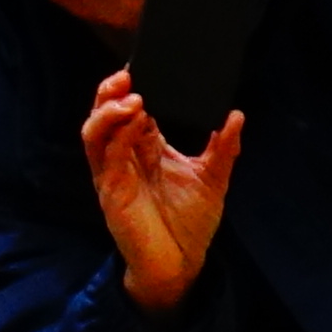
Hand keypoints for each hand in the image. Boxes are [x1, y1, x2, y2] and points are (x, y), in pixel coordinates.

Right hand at [81, 69, 240, 314]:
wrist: (181, 265)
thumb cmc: (190, 223)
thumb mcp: (213, 179)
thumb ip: (224, 148)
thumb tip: (236, 115)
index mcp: (145, 149)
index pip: (132, 110)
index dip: (133, 88)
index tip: (146, 66)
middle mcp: (124, 158)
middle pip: (105, 115)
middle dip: (110, 92)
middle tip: (128, 74)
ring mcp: (114, 174)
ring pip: (94, 132)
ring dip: (108, 111)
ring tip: (131, 98)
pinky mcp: (111, 192)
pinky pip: (107, 158)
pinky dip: (118, 136)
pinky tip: (135, 123)